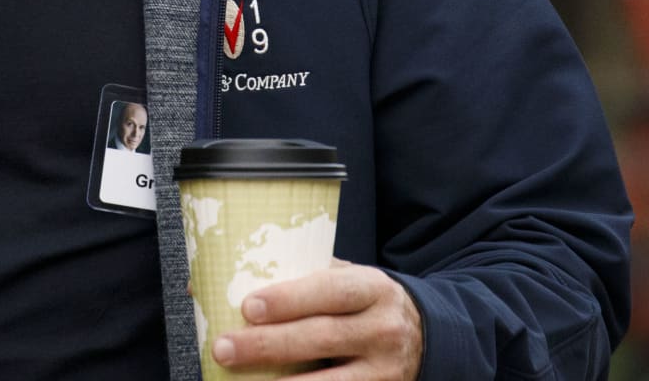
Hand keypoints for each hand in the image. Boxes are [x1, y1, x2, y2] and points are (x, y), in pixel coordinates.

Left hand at [209, 259, 422, 379]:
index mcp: (373, 288)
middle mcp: (383, 329)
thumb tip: (226, 282)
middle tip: (224, 347)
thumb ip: (305, 279)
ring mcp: (384, 370)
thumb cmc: (365, 304)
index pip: (330, 291)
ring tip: (238, 380)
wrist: (424, 336)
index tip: (248, 307)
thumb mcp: (350, 281)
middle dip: (267, 344)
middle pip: (321, 337)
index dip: (289, 299)